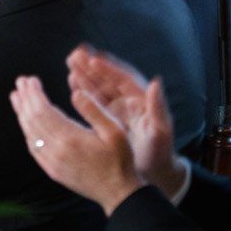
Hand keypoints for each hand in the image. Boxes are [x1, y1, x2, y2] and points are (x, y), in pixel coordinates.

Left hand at [9, 75, 144, 214]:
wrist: (119, 194)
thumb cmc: (120, 161)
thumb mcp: (115, 131)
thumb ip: (94, 111)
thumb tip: (75, 93)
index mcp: (70, 138)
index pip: (43, 111)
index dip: (34, 94)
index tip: (31, 80)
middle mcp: (56, 151)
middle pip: (33, 120)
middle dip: (25, 99)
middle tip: (20, 82)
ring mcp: (52, 163)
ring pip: (30, 134)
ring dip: (22, 113)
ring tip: (16, 97)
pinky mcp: (53, 171)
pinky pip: (34, 148)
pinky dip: (27, 132)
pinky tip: (26, 123)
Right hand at [66, 47, 185, 196]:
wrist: (154, 175)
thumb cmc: (159, 154)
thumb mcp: (160, 133)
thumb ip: (158, 107)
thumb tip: (156, 82)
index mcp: (142, 101)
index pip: (123, 79)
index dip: (108, 68)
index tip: (92, 59)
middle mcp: (129, 101)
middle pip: (108, 78)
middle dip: (92, 66)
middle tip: (74, 55)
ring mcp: (118, 109)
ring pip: (99, 86)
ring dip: (85, 74)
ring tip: (70, 63)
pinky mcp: (109, 118)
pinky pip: (95, 99)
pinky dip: (84, 89)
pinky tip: (72, 82)